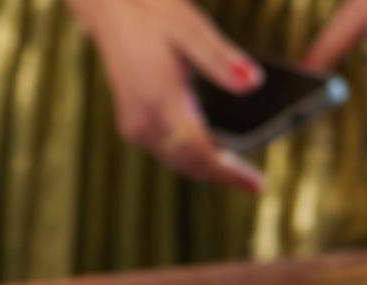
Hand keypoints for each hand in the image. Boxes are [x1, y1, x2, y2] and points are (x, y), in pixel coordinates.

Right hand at [76, 0, 268, 191]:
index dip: (230, 173)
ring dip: (206, 168)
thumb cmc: (153, 15)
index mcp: (159, 100)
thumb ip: (221, 59)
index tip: (256, 185)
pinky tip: (211, 151)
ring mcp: (133, 126)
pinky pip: (167, 152)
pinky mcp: (131, 125)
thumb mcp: (191, 29)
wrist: (110, 10)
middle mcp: (142, 121)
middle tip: (254, 182)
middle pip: (189, 165)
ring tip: (238, 171)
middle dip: (222, 176)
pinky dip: (191, 157)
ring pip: (177, 162)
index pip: (200, 152)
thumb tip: (253, 83)